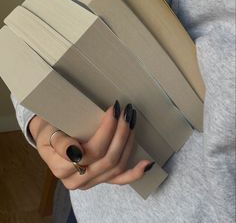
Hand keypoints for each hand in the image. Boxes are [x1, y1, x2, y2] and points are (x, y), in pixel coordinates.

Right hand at [28, 101, 153, 189]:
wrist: (49, 140)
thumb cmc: (50, 132)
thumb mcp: (48, 133)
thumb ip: (60, 142)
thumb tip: (75, 152)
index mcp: (62, 169)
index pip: (92, 151)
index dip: (107, 129)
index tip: (113, 109)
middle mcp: (77, 181)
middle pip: (108, 158)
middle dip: (121, 132)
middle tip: (126, 111)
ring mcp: (91, 182)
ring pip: (117, 166)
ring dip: (128, 142)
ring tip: (131, 122)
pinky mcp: (101, 180)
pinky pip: (120, 179)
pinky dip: (135, 173)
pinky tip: (146, 163)